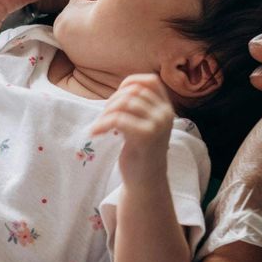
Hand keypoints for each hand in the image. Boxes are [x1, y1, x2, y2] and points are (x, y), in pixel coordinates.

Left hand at [91, 74, 174, 189]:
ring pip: (125, 103)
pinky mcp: (146, 136)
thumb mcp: (143, 124)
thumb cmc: (140, 151)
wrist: (146, 181)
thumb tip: (120, 91)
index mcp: (166, 108)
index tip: (116, 96)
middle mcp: (165, 114)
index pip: (151, 81)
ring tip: (100, 126)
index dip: (130, 82)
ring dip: (106, 112)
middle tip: (103, 117)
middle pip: (133, 91)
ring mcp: (157, 124)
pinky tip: (95, 133)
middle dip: (112, 101)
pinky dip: (102, 124)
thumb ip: (138, 107)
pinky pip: (118, 119)